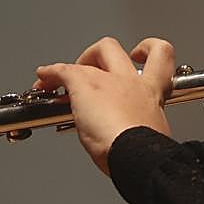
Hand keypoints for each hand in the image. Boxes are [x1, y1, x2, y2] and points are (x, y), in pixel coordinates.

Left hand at [36, 37, 173, 175]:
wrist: (136, 154)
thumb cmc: (144, 153)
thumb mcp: (152, 137)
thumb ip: (144, 131)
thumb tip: (137, 141)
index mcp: (152, 94)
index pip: (161, 59)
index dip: (149, 51)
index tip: (138, 58)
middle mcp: (131, 82)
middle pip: (116, 48)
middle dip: (100, 53)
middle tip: (90, 70)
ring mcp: (109, 82)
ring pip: (95, 51)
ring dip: (78, 60)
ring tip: (65, 77)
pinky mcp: (86, 86)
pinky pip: (63, 70)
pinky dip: (50, 73)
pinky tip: (43, 78)